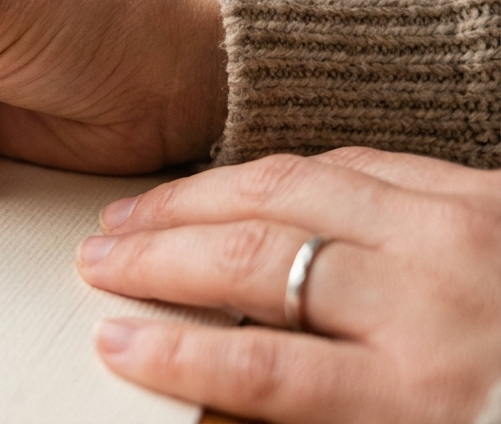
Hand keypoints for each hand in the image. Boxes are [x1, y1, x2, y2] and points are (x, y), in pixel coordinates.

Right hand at [78, 147, 500, 422]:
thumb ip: (331, 415)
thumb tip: (228, 388)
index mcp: (425, 396)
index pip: (258, 368)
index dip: (171, 354)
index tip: (112, 342)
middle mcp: (435, 301)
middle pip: (258, 263)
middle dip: (159, 260)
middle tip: (97, 261)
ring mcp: (462, 228)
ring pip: (291, 188)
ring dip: (198, 199)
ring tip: (136, 212)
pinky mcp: (487, 186)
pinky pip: (358, 160)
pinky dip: (282, 171)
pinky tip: (238, 182)